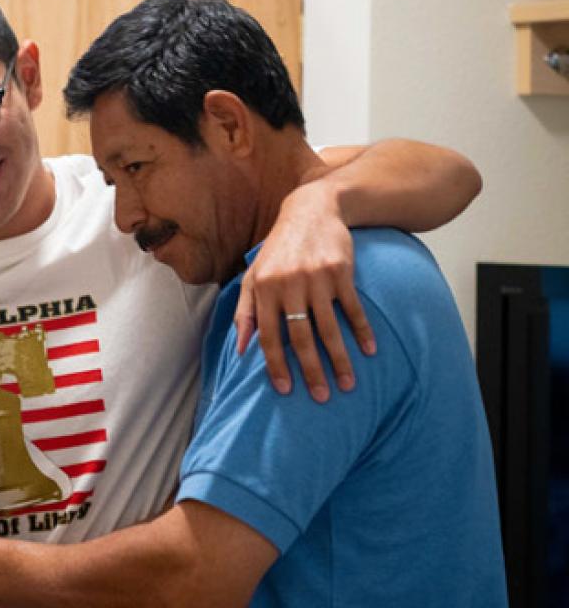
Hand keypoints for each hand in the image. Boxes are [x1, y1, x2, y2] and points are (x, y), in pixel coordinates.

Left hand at [235, 182, 375, 402]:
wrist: (311, 210)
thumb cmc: (278, 249)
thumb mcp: (253, 275)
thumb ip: (244, 311)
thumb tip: (239, 349)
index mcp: (264, 289)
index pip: (269, 337)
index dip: (276, 365)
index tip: (286, 390)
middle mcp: (288, 285)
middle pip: (300, 337)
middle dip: (311, 371)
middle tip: (322, 397)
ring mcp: (316, 279)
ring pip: (329, 328)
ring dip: (340, 359)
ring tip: (348, 383)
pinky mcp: (341, 272)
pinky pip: (353, 308)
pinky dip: (362, 331)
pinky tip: (369, 351)